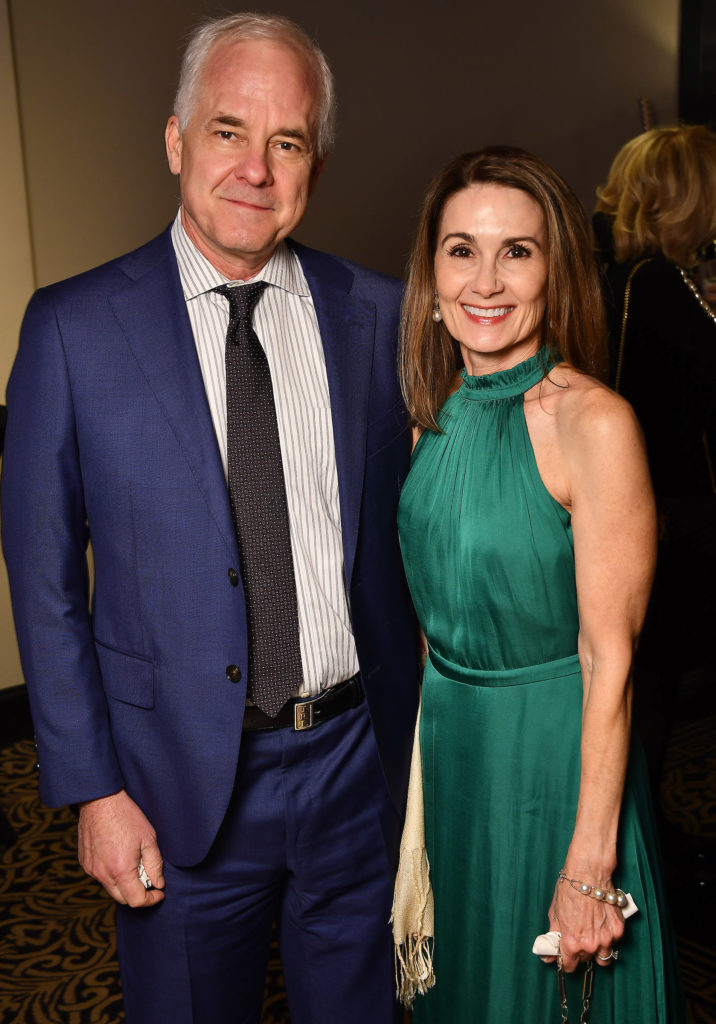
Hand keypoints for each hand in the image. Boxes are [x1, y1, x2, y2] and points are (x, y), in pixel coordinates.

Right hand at [78, 789, 165, 906]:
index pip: (136, 900)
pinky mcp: (85, 863)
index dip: (151, 899)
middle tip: (148, 877)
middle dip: (138, 894)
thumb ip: (154, 865)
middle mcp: (103, 874)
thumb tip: (158, 884)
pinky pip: (100, 876)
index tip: (159, 892)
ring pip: (110, 888)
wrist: (100, 800)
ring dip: (124, 884)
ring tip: (134, 863)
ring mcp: (91, 869)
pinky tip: (119, 857)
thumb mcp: (148, 838)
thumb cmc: (126, 816)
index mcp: (121, 870)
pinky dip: (112, 874)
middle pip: (123, 899)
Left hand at [544, 875, 623, 971]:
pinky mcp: (619, 930)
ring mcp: (607, 938)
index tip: (566, 955)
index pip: (569, 966)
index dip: (566, 961)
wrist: (588, 873)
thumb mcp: (555, 913)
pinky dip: (609, 935)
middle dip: (581, 951)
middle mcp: (590, 944)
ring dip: (597, 948)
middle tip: (579, 934)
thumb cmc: (569, 889)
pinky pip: (613, 942)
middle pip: (586, 960)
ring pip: (603, 956)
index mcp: (572, 942)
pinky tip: (602, 921)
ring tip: (593, 930)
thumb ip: (553, 937)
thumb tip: (548, 956)